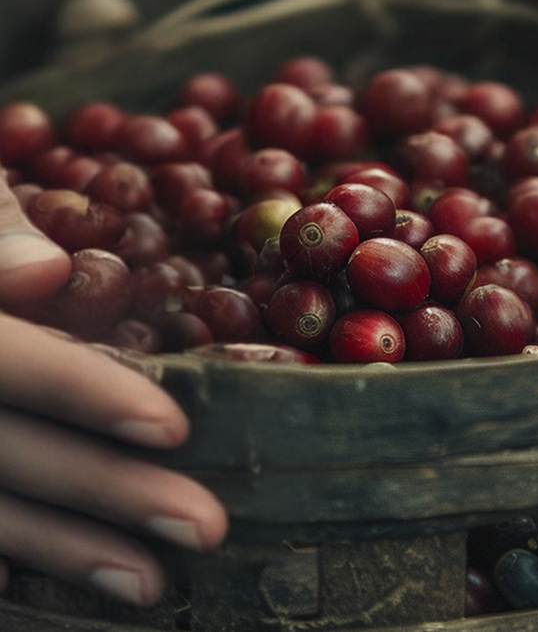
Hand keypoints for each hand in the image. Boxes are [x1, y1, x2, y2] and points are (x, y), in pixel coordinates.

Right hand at [0, 180, 226, 606]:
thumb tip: (44, 270)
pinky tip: (69, 581)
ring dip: (64, 547)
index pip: (6, 360)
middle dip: (101, 490)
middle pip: (5, 451)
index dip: (81, 393)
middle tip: (204, 525)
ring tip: (152, 582)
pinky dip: (8, 553)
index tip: (170, 425)